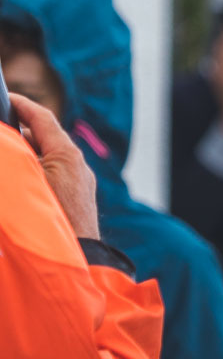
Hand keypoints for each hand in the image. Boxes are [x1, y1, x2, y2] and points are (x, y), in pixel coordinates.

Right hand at [11, 93, 98, 239]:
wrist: (70, 261)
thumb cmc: (46, 221)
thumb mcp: (20, 180)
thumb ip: (13, 157)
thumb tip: (9, 142)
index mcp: (66, 154)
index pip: (42, 118)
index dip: (21, 105)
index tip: (6, 96)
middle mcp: (77, 165)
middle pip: (42, 139)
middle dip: (17, 133)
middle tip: (2, 128)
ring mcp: (79, 183)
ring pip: (46, 160)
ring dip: (24, 155)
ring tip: (9, 153)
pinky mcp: (76, 200)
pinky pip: (52, 177)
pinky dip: (32, 172)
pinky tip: (18, 180)